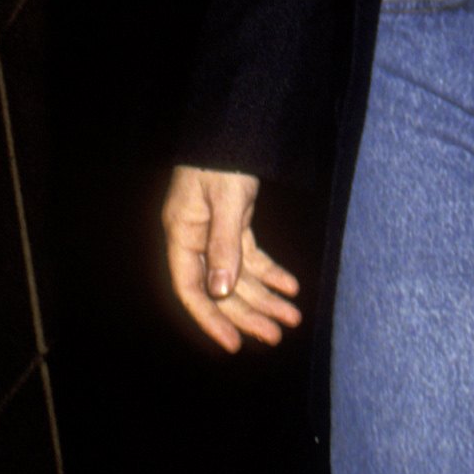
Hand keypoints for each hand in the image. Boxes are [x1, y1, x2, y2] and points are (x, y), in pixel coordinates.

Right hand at [162, 165, 301, 350]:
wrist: (233, 128)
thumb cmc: (222, 160)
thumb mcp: (225, 201)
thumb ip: (223, 245)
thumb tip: (222, 292)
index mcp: (181, 235)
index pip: (190, 290)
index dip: (211, 320)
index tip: (234, 345)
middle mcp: (195, 239)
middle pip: (220, 289)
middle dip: (249, 314)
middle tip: (278, 335)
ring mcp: (214, 233)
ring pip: (239, 277)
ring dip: (265, 298)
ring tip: (291, 318)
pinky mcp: (233, 224)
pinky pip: (251, 258)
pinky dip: (271, 273)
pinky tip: (291, 287)